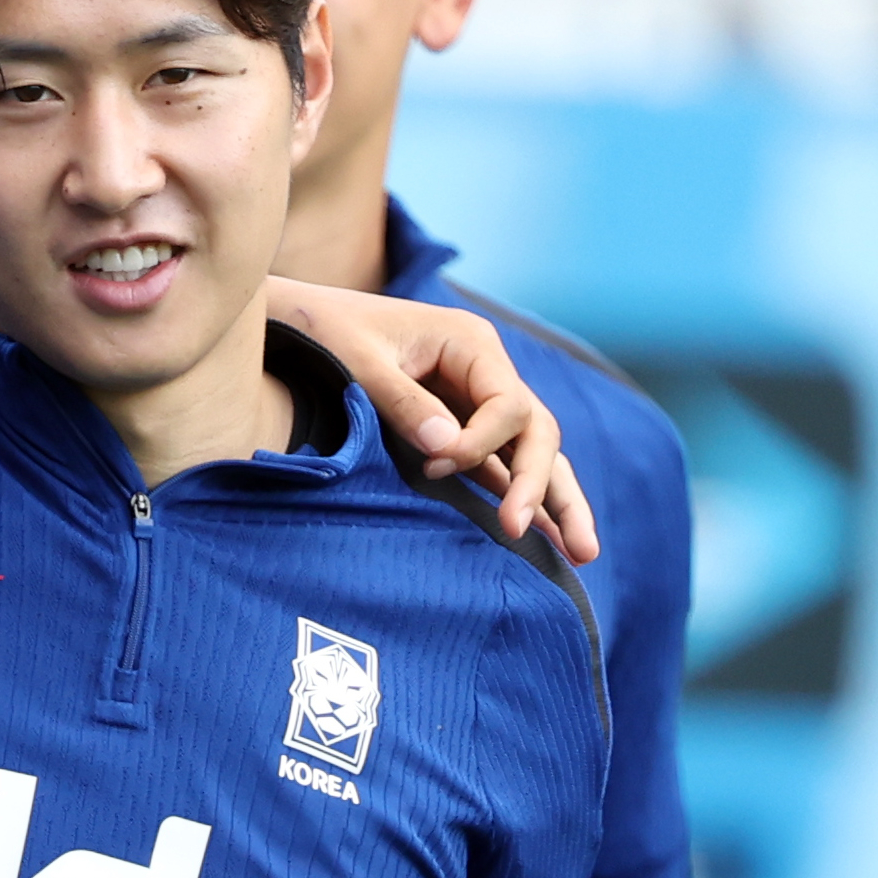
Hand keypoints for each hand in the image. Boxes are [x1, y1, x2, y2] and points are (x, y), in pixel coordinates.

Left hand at [263, 275, 598, 564]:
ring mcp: (475, 401)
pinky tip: (544, 542)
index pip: (508, 406)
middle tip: (552, 542)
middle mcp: (484, 370)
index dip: (482, 444)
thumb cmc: (324, 332)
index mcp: (470, 343)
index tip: (436, 467)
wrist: (294, 322)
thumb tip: (448, 452)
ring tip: (583, 556)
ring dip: (554, 501)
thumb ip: (403, 403)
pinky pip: (498, 466)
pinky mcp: (457, 427)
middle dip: (546, 487)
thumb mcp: (358, 362)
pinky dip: (517, 498)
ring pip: (529, 454)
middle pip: (536, 432)